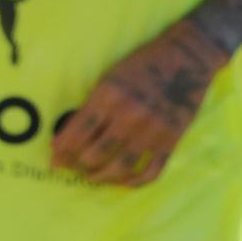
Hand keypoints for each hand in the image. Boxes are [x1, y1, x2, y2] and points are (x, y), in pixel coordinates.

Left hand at [51, 22, 227, 185]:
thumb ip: (94, 105)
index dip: (62, 149)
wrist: (187, 58)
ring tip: (91, 177)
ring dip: (101, 177)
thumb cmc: (143, 64)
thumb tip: (72, 132)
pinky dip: (134, 182)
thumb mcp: (110, 78)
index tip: (53, 158)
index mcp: (109, 96)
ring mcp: (152, 131)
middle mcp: (129, 116)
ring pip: (120, 168)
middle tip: (69, 167)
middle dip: (76, 165)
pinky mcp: (171, 141)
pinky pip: (151, 171)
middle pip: (94, 154)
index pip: (78, 132)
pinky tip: (123, 181)